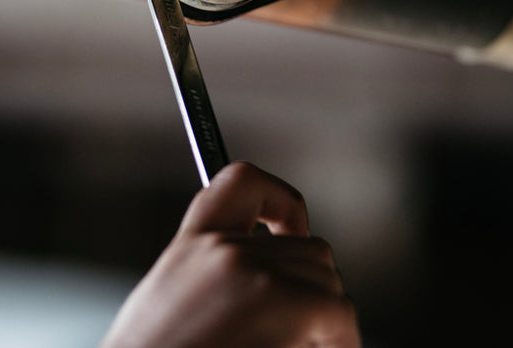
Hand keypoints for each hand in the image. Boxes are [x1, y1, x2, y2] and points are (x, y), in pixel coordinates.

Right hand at [99, 162, 359, 347]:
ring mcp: (255, 275)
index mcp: (192, 242)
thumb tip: (274, 283)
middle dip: (314, 291)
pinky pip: (340, 316)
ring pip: (329, 283)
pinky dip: (340, 342)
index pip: (243, 181)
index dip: (281, 202)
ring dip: (327, 321)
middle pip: (310, 250)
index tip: (295, 230)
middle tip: (306, 330)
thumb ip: (216, 275)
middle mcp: (223, 248)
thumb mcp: (171, 300)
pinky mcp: (284, 307)